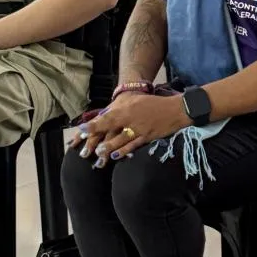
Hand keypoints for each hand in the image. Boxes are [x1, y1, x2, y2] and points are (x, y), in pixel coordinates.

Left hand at [75, 92, 189, 166]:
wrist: (175, 109)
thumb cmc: (153, 103)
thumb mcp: (135, 100)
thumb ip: (120, 106)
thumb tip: (104, 114)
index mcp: (127, 108)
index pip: (106, 117)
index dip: (93, 125)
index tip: (80, 130)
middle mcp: (131, 119)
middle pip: (110, 131)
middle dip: (96, 140)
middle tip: (85, 150)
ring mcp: (139, 129)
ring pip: (120, 140)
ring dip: (108, 148)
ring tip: (98, 154)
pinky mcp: (147, 137)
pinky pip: (133, 145)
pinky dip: (124, 151)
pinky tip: (115, 156)